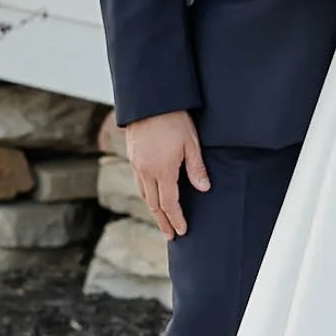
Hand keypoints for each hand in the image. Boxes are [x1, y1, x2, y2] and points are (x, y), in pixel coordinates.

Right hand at [124, 109, 208, 239]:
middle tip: (170, 234)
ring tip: (161, 219)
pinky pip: (138, 181)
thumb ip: (196, 168)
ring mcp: (136, 164)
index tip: (182, 231)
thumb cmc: (173, 119)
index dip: (176, 219)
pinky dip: (145, 193)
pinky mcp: (132, 155)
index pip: (169, 203)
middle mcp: (146, 171)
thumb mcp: (191, 143)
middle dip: (163, 221)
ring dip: (153, 209)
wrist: (149, 101)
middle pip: (153, 204)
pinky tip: (151, 194)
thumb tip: (203, 189)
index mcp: (162, 170)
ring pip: (143, 194)